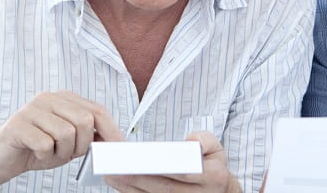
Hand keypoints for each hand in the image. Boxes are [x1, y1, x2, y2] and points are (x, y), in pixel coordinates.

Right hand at [0, 90, 124, 186]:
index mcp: (62, 98)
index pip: (97, 110)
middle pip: (85, 121)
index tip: (119, 149)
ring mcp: (31, 109)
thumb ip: (87, 137)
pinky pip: (45, 144)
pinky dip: (44, 156)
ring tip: (48, 153)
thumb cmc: (34, 150)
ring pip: (67, 133)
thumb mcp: (67, 143)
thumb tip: (114, 141)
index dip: (111, 131)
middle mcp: (48, 98)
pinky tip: (35, 153)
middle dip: (82, 145)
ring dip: (61, 153)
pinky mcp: (18, 124)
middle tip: (67, 154)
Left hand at [104, 131, 241, 192]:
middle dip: (138, 178)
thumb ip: (205, 140)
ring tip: (111, 174)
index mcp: (213, 177)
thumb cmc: (212, 166)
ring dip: (130, 188)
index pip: (184, 172)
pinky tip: (118, 184)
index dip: (161, 166)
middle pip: (165, 189)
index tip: (139, 158)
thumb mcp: (215, 149)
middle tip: (115, 166)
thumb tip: (192, 140)